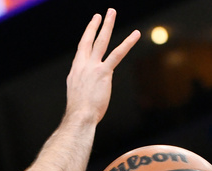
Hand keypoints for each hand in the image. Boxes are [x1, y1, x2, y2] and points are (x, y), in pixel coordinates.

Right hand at [65, 9, 140, 124]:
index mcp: (76, 72)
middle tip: (99, 15)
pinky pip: (117, 54)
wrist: (79, 117)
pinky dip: (127, 42)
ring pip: (101, 41)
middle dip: (94, 26)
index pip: (82, 51)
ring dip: (107, 25)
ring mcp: (93, 68)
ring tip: (111, 12)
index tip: (90, 29)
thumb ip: (84, 89)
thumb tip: (89, 91)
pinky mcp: (104, 73)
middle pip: (88, 41)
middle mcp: (82, 66)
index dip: (86, 38)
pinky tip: (135, 34)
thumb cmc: (80, 113)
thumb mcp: (78, 97)